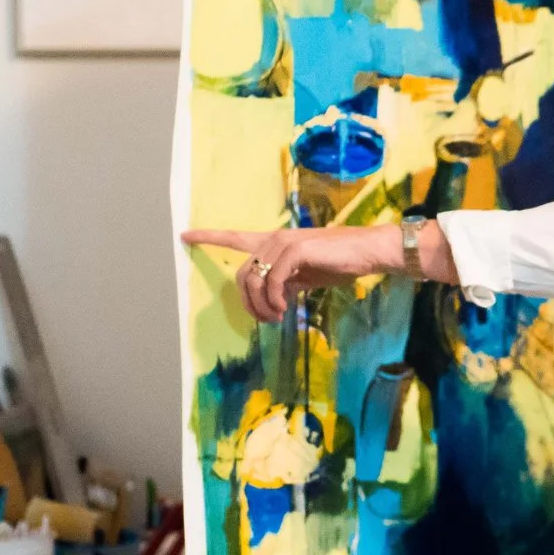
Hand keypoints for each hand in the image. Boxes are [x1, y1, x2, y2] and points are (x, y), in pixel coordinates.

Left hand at [180, 223, 458, 319]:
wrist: (368, 252)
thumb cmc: (341, 262)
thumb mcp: (306, 275)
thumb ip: (285, 281)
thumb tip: (271, 299)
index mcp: (274, 243)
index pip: (235, 236)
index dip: (209, 237)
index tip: (185, 235)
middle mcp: (274, 239)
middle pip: (241, 273)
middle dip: (247, 302)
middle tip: (266, 319)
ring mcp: (284, 243)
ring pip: (254, 279)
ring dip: (261, 305)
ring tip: (276, 317)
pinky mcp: (296, 250)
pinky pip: (272, 281)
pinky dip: (274, 299)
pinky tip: (284, 308)